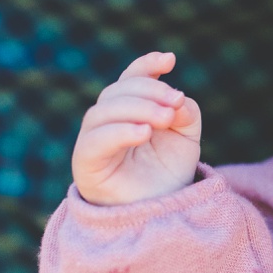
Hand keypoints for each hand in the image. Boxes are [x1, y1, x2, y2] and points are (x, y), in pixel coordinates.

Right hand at [72, 51, 202, 204]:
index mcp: (128, 110)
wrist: (162, 213)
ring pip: (104, 112)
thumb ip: (185, 113)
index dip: (146, 65)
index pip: (130, 79)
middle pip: (118, 92)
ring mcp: (92, 141)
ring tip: (164, 119)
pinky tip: (144, 132)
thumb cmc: (169, 173)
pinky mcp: (85, 164)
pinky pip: (95, 141)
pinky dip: (120, 132)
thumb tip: (178, 100)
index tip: (169, 60)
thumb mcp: (187, 137)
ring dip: (138, 109)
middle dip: (149, 92)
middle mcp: (106, 122)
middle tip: (175, 103)